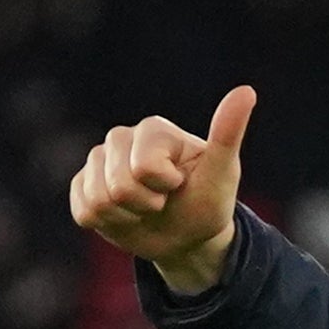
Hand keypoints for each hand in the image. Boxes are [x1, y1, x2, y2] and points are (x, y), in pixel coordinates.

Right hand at [68, 82, 258, 293]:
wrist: (187, 237)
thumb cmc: (207, 201)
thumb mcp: (222, 172)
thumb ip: (228, 133)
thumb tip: (247, 91)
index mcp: (152, 130)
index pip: (144, 167)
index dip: (164, 186)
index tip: (179, 184)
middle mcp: (121, 138)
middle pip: (118, 186)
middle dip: (145, 205)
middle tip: (162, 201)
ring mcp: (99, 161)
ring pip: (97, 200)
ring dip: (126, 218)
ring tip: (145, 209)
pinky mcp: (83, 185)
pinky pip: (82, 210)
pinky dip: (106, 224)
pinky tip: (125, 216)